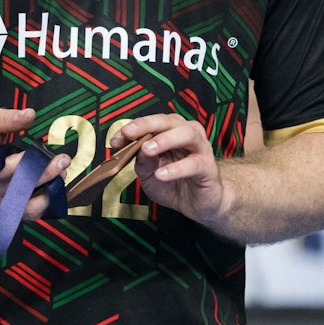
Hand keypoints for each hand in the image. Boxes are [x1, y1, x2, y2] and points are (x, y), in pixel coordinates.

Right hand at [0, 105, 70, 219]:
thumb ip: (7, 118)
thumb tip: (31, 114)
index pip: (9, 168)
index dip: (34, 164)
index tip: (55, 155)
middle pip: (22, 187)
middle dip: (47, 175)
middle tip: (64, 161)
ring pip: (28, 206)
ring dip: (49, 193)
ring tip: (61, 176)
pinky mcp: (5, 206)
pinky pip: (28, 213)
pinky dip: (45, 204)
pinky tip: (54, 188)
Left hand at [114, 113, 231, 227]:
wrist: (198, 204)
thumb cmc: (173, 183)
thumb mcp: (149, 173)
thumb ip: (142, 160)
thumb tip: (134, 148)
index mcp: (170, 131)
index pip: (150, 123)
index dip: (132, 128)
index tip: (115, 140)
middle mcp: (187, 133)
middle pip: (168, 121)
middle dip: (146, 125)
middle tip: (129, 133)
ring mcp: (200, 148)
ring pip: (186, 134)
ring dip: (165, 139)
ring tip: (147, 150)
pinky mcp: (208, 167)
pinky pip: (193, 164)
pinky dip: (176, 168)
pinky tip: (161, 174)